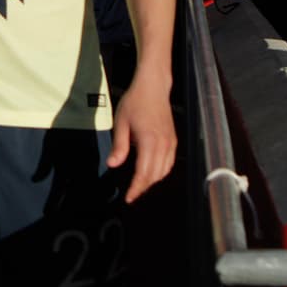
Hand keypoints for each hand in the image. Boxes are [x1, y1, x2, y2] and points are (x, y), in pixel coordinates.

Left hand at [106, 76, 175, 202]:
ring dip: (152, 181)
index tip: (129, 198)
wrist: (153, 87)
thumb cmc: (135, 102)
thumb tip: (113, 164)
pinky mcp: (173, 140)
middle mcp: (163, 145)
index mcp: (149, 142)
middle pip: (155, 175)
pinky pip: (169, 163)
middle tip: (131, 194)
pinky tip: (151, 173)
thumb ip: (119, 146)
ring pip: (164, 171)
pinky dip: (161, 172)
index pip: (143, 173)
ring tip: (139, 185)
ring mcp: (171, 143)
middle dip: (143, 187)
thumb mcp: (121, 123)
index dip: (136, 188)